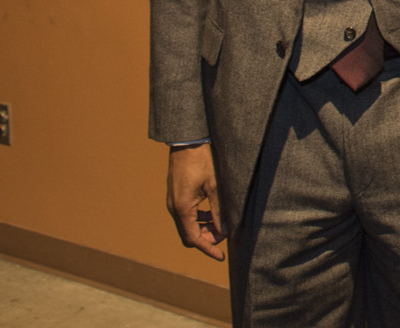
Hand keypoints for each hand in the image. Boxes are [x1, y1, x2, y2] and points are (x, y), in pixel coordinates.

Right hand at [166, 143, 225, 260]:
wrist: (187, 142)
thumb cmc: (202, 161)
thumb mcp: (215, 186)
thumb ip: (219, 210)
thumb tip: (225, 230)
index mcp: (182, 208)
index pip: (194, 238)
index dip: (208, 249)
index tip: (221, 256)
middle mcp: (174, 208)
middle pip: (189, 235)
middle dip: (207, 239)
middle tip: (226, 234)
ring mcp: (173, 202)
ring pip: (187, 225)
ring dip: (203, 228)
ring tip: (222, 224)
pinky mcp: (176, 196)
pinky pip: (186, 215)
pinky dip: (198, 219)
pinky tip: (212, 212)